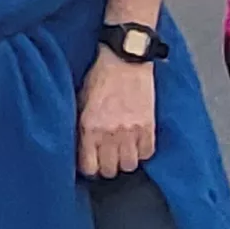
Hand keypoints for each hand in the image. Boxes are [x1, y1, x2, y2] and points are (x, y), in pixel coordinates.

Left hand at [77, 53, 156, 176]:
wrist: (126, 57)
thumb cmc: (101, 75)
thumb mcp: (81, 100)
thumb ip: (81, 125)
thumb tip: (80, 145)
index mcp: (89, 127)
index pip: (89, 167)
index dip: (89, 168)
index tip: (91, 164)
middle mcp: (109, 134)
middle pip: (109, 171)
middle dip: (106, 166)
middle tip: (107, 158)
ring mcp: (131, 131)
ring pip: (129, 166)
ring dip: (125, 161)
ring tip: (123, 152)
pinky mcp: (148, 126)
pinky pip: (147, 153)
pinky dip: (142, 152)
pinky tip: (137, 144)